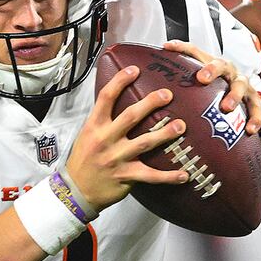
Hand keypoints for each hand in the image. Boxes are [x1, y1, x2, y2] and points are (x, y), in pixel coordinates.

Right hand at [64, 66, 190, 212]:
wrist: (75, 190)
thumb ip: (105, 120)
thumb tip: (122, 99)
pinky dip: (169, 176)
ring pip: (144, 143)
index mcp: (95, 126)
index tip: (135, 69)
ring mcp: (116, 158)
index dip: (120, 81)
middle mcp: (105, 140)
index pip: (106, 98)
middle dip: (150, 103)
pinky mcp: (126, 176)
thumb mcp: (88, 135)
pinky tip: (184, 174)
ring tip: (181, 126)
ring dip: (164, 134)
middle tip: (167, 94)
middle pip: (130, 116)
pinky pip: (151, 176)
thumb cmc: (84, 159)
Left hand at [163, 40, 260, 135]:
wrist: (246, 95)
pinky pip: (256, 108)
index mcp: (212, 64)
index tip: (168, 47)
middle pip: (221, 65)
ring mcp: (243, 84)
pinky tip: (249, 130)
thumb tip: (152, 72)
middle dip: (212, 70)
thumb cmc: (217, 87)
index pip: (196, 52)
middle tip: (202, 79)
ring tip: (226, 108)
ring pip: (240, 85)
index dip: (182, 48)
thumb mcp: (200, 82)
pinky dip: (254, 118)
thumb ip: (180, 78)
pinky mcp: (254, 100)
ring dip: (234, 96)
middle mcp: (228, 71)